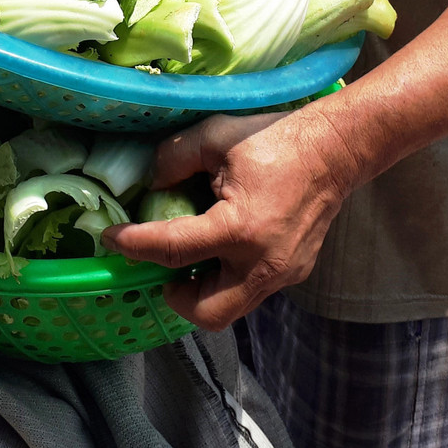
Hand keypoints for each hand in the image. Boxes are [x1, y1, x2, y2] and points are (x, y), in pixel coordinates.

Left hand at [101, 108, 353, 330]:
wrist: (337, 150)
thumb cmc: (275, 138)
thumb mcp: (215, 136)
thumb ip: (173, 159)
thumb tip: (149, 185)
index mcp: (239, 228)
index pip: (173, 249)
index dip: (134, 245)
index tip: (111, 239)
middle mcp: (262, 263)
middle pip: (206, 312)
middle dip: (176, 296)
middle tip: (162, 268)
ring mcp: (282, 274)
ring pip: (231, 308)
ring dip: (202, 290)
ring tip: (192, 256)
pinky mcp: (294, 272)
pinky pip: (251, 290)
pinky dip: (227, 277)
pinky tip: (223, 247)